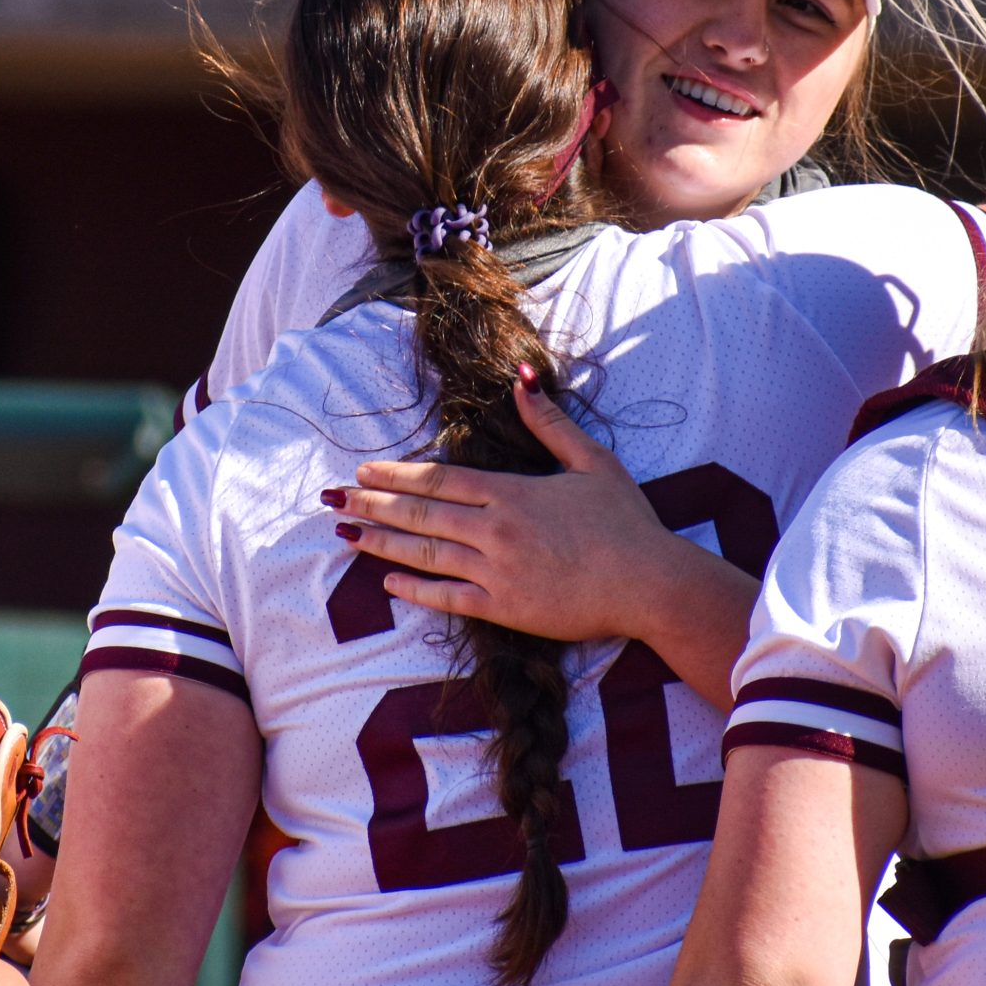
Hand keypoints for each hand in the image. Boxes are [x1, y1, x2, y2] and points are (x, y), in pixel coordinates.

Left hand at [329, 369, 692, 644]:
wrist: (650, 583)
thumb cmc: (626, 522)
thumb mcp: (592, 460)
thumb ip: (550, 421)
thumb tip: (521, 376)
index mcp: (513, 491)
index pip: (439, 479)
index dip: (395, 476)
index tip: (363, 472)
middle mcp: (496, 529)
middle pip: (420, 513)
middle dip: (372, 505)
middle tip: (335, 500)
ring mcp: (497, 571)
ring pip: (424, 553)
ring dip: (380, 542)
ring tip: (346, 534)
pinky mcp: (505, 609)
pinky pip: (447, 598)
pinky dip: (414, 589)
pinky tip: (387, 581)